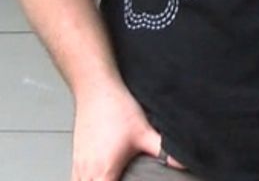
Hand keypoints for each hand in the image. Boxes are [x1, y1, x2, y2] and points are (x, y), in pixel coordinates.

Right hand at [70, 81, 186, 180]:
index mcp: (102, 173)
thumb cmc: (115, 108)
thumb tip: (182, 163)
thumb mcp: (144, 131)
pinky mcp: (76, 156)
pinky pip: (76, 180)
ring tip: (113, 180)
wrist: (95, 87)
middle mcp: (85, 173)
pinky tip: (98, 178)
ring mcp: (77, 165)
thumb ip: (162, 149)